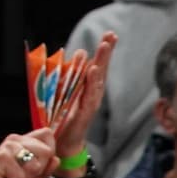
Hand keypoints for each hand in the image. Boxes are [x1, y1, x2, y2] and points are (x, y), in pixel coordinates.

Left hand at [53, 33, 116, 161]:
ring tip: (104, 46)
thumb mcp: (68, 91)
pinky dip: (92, 83)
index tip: (111, 35)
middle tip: (111, 36)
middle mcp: (93, 94)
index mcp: (88, 88)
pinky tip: (93, 71)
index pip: (97, 65)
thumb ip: (73, 74)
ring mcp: (91, 103)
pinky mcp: (85, 113)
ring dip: (101, 62)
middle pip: (101, 69)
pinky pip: (89, 95)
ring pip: (97, 80)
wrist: (65, 142)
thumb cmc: (65, 117)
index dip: (104, 50)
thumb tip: (80, 54)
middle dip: (106, 52)